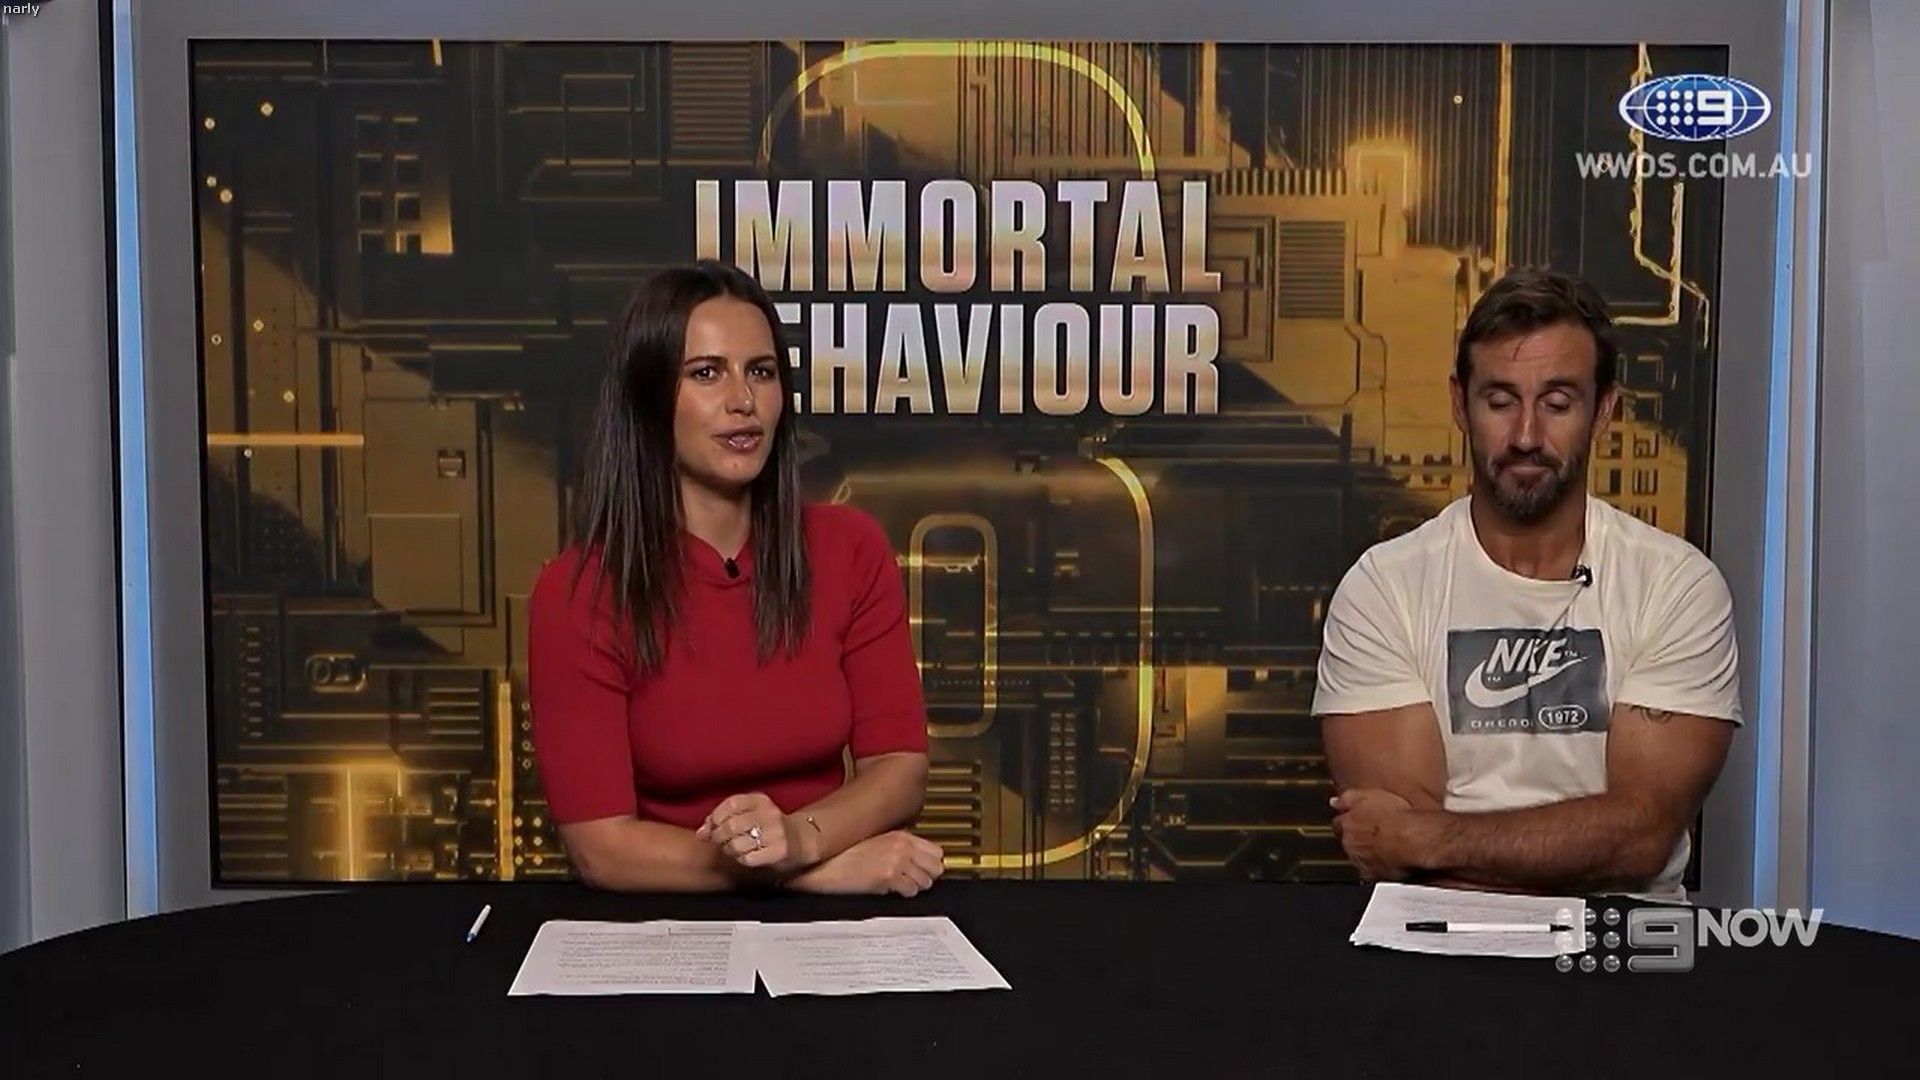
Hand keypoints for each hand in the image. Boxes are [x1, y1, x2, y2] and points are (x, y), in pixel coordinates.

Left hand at [696, 793, 811, 872]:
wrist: (802, 840)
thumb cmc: (769, 827)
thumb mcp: (750, 814)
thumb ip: (724, 818)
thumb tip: (701, 832)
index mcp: (761, 800)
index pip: (731, 804)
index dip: (716, 817)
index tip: (713, 826)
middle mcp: (769, 814)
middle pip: (731, 826)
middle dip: (718, 837)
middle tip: (720, 842)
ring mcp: (776, 833)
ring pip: (736, 844)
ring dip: (729, 850)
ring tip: (733, 850)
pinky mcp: (779, 852)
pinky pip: (747, 859)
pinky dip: (741, 859)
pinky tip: (745, 856)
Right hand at [786, 831, 944, 896]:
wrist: (823, 864)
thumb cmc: (843, 854)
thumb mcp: (876, 841)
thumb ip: (898, 845)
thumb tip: (914, 857)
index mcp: (901, 834)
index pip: (936, 851)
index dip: (930, 864)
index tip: (923, 869)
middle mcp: (902, 846)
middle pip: (936, 867)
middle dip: (926, 876)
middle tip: (912, 880)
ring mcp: (896, 861)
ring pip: (925, 881)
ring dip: (914, 886)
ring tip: (898, 885)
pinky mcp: (888, 877)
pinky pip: (911, 891)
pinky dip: (903, 893)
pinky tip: (890, 890)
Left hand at [1329, 788, 1418, 881]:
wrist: (1414, 841)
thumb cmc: (1396, 817)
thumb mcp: (1368, 795)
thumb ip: (1347, 798)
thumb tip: (1334, 802)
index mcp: (1347, 824)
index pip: (1338, 823)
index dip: (1348, 821)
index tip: (1357, 819)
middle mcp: (1350, 844)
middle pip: (1347, 841)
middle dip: (1356, 838)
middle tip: (1373, 833)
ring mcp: (1360, 861)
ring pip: (1358, 857)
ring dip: (1365, 853)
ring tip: (1384, 847)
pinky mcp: (1373, 876)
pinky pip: (1371, 872)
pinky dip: (1376, 868)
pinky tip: (1388, 862)